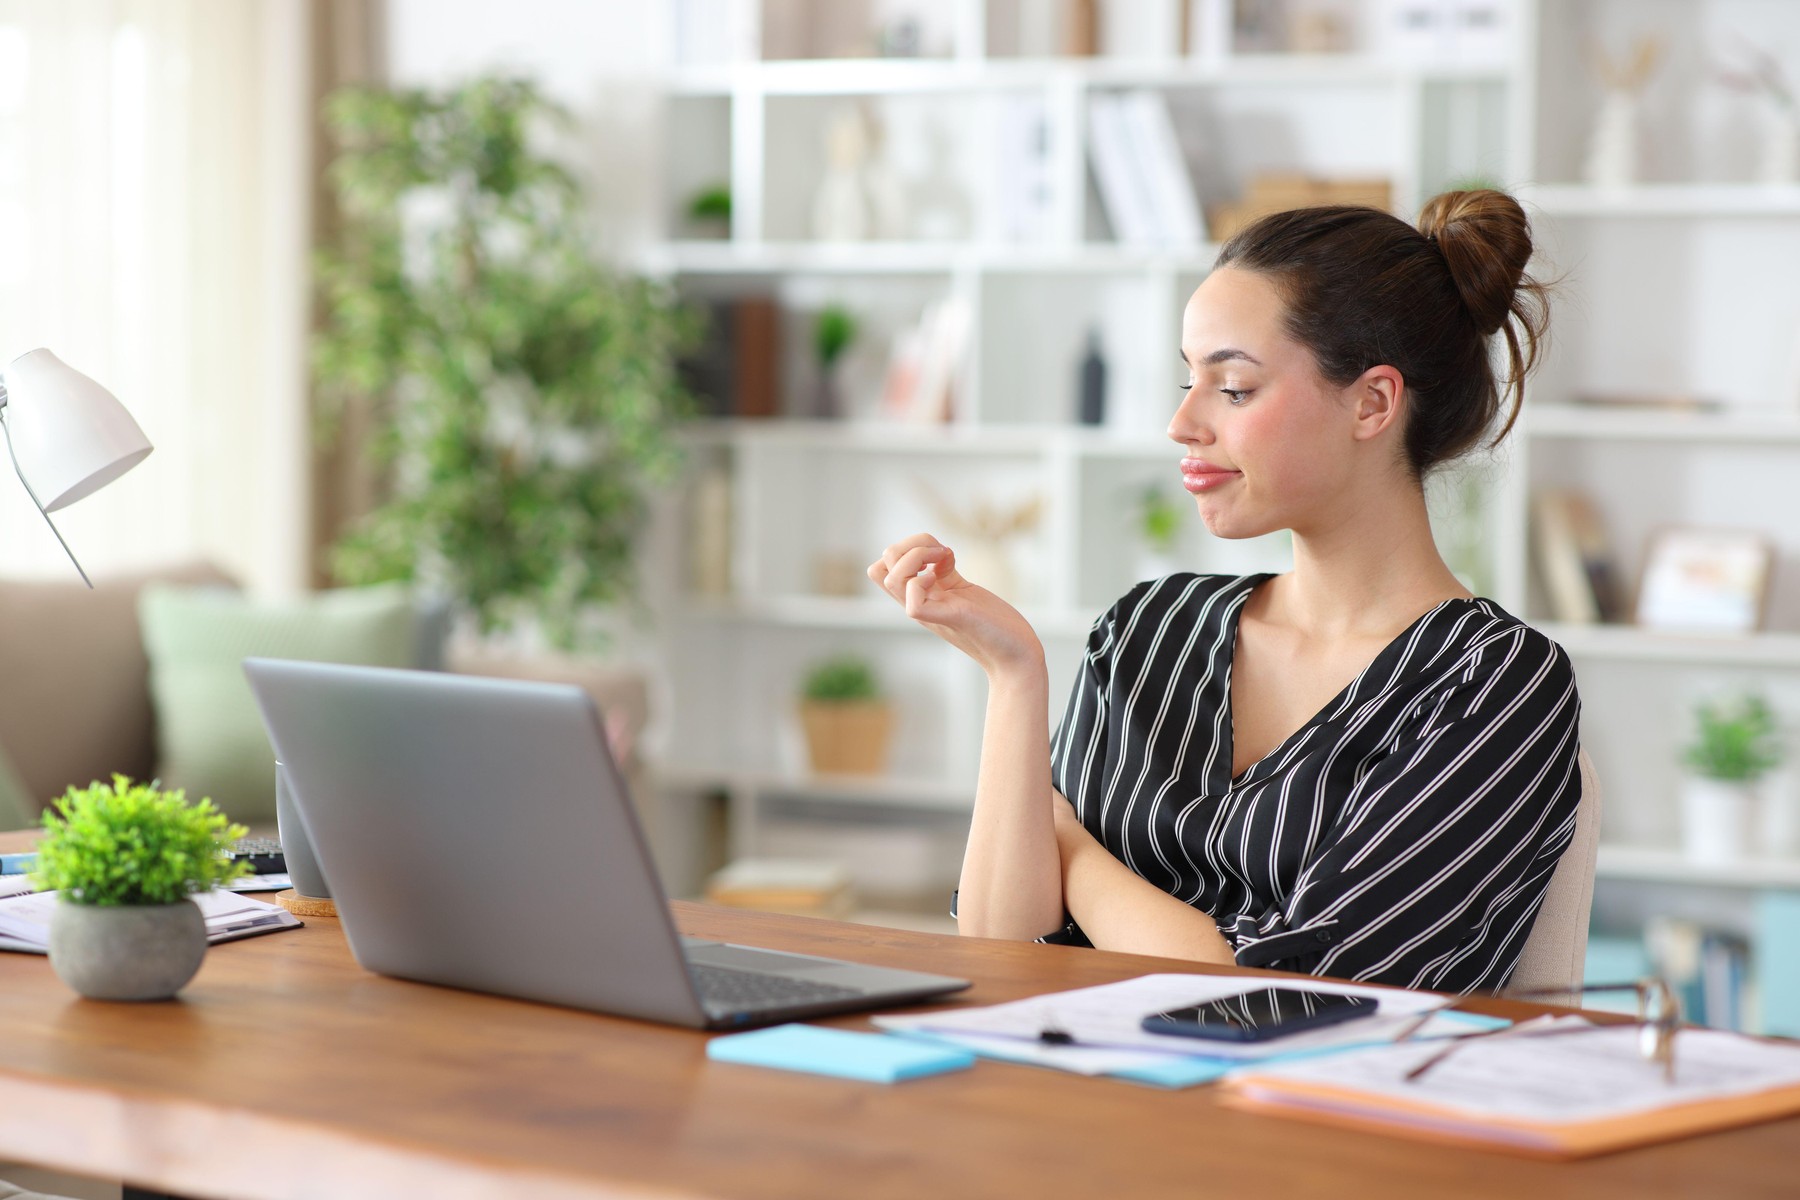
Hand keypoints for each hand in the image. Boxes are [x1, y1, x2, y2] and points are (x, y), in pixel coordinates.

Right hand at [867, 533, 1043, 676]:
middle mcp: (918, 606)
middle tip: (939, 553)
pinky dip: (925, 582)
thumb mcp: (962, 590)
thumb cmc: (995, 624)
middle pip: (877, 569)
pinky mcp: (948, 618)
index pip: (881, 570)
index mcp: (920, 599)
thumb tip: (937, 549)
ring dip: (915, 556)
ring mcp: (930, 614)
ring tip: (943, 559)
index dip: (903, 550)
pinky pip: (913, 603)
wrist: (1017, 655)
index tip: (935, 553)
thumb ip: (946, 573)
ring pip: (889, 579)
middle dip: (906, 547)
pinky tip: (946, 578)